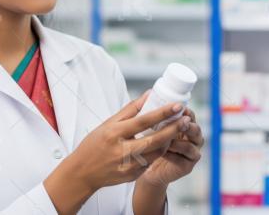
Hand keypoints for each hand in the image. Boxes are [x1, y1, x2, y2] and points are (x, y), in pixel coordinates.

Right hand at [47, 91, 186, 195]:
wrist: (82, 173)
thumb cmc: (95, 144)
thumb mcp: (108, 123)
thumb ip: (130, 109)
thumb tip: (149, 94)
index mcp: (114, 133)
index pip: (143, 121)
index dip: (163, 113)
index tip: (177, 106)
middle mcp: (121, 150)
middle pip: (155, 140)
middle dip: (174, 129)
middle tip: (186, 119)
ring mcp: (128, 165)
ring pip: (156, 152)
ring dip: (169, 140)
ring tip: (177, 129)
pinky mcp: (132, 175)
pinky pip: (150, 162)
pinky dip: (158, 151)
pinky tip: (163, 143)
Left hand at [139, 107, 203, 186]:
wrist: (145, 169)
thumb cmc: (147, 146)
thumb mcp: (148, 127)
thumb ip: (151, 113)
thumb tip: (149, 93)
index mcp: (184, 126)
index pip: (189, 115)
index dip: (185, 111)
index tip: (178, 107)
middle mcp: (191, 138)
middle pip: (196, 129)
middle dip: (188, 125)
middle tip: (180, 122)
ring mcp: (192, 152)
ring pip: (192, 144)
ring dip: (180, 140)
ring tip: (168, 138)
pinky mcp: (188, 166)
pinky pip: (186, 158)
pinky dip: (176, 154)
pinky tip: (164, 151)